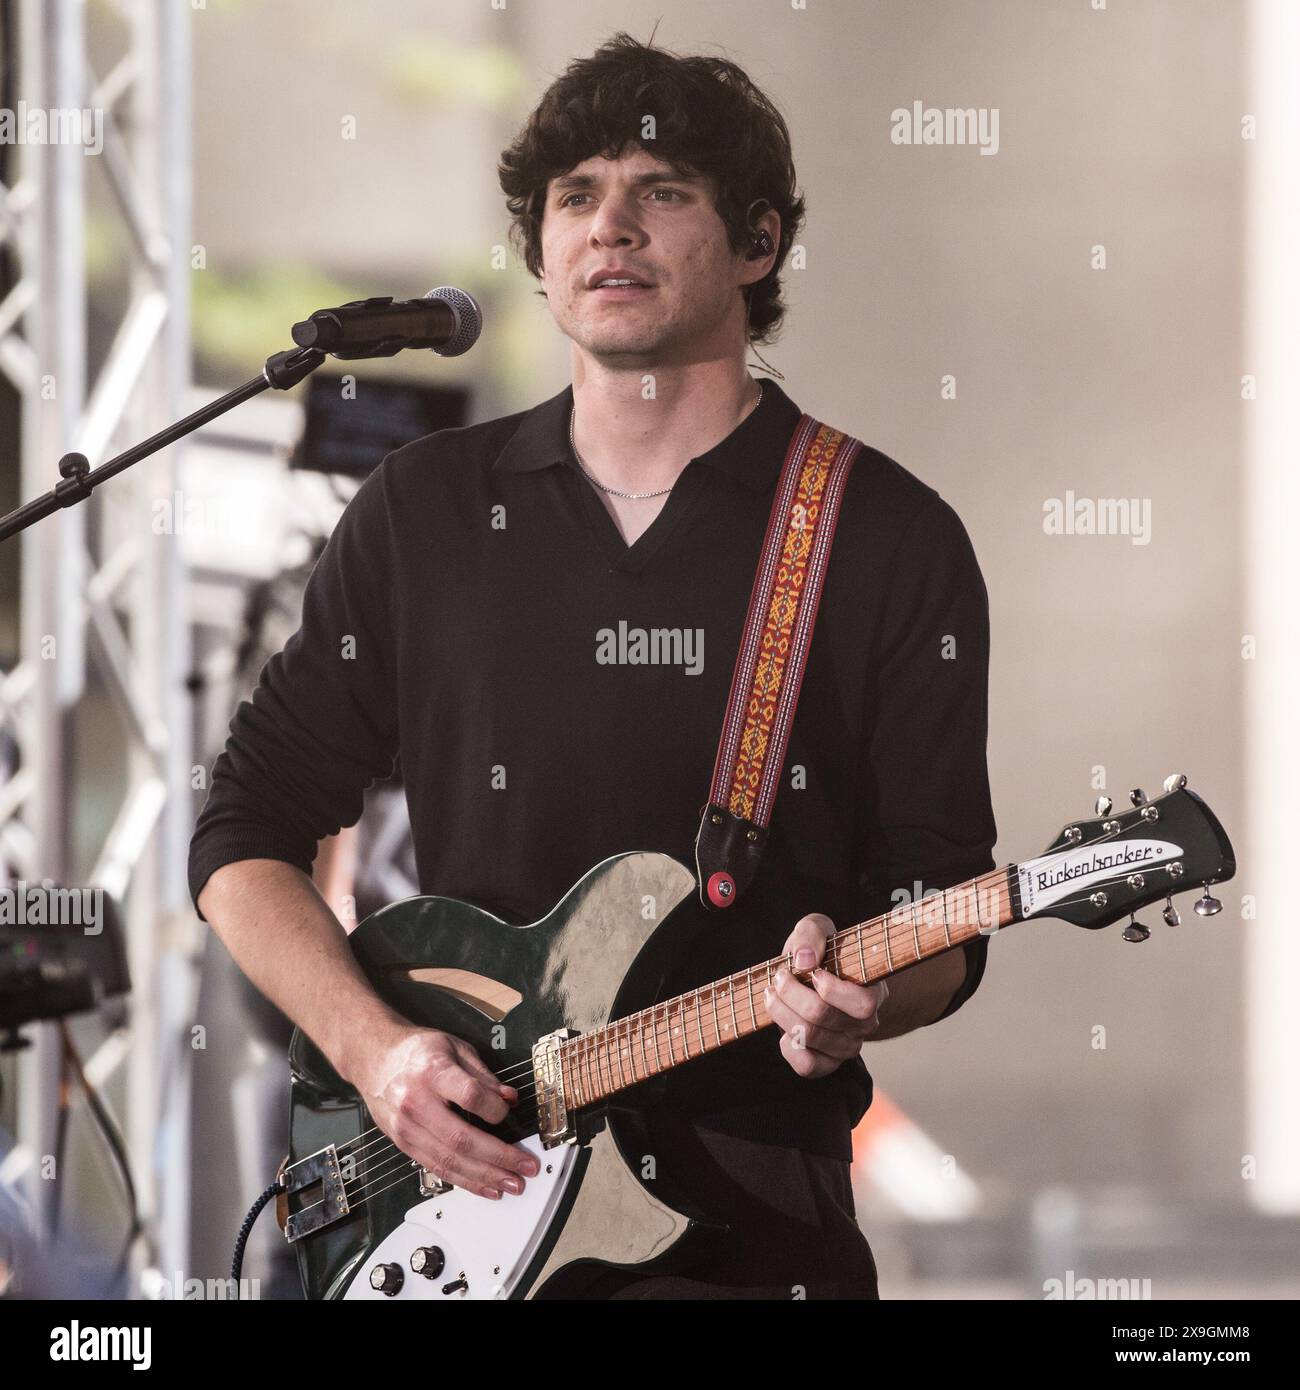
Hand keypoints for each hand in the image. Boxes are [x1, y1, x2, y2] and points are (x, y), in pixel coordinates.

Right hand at [347, 1026, 539, 1200]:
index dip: (495, 1109)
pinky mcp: (404, 1145)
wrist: (374, 1059)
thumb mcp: (454, 1047)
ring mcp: (407, 1128)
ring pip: (449, 1160)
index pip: (469, 1096)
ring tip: (512, 1183)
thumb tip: (509, 1099)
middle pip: (461, 1138)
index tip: (510, 1112)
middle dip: (498, 1157)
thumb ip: (483, 1075)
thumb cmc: (417, 1051)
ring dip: (484, 1176)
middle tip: (525, 1166)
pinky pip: (436, 1168)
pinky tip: (485, 1186)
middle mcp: (417, 1103)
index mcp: (433, 1072)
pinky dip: (464, 1180)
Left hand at [764, 913, 888, 1078]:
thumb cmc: (821, 952)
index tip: (811, 970)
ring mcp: (847, 1046)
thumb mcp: (817, 929)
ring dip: (781, 1012)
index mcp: (873, 992)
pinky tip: (784, 1029)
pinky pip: (807, 1066)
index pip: (863, 1004)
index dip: (830, 989)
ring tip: (772, 994)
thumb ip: (812, 934)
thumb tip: (804, 960)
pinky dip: (788, 1047)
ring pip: (810, 1037)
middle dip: (791, 993)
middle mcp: (865, 1024)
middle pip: (824, 1017)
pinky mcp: (827, 1064)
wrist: (814, 977)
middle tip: (780, 977)